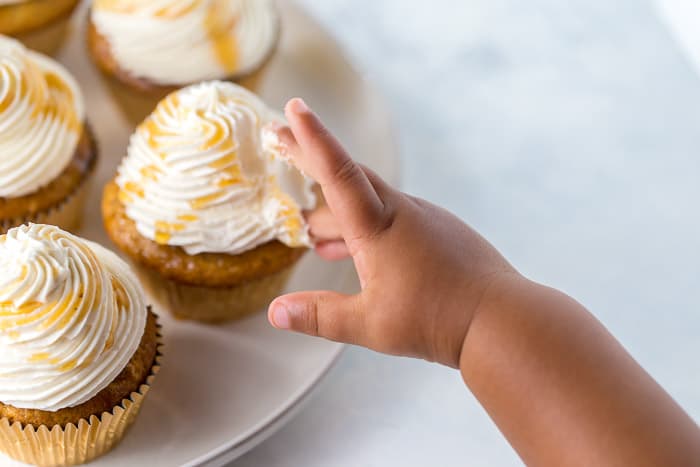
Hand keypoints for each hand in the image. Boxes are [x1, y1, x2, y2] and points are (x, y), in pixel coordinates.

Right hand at [268, 98, 515, 367]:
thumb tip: (276, 313)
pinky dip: (364, 229)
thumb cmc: (436, 320)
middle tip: (279, 141)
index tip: (292, 109)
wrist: (501, 319)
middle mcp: (401, 212)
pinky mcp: (438, 231)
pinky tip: (351, 253)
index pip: (337, 171)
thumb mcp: (370, 325)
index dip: (310, 140)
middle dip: (309, 158)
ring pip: (369, 204)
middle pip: (347, 176)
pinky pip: (391, 219)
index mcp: (378, 226)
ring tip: (310, 232)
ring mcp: (423, 219)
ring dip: (336, 212)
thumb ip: (320, 316)